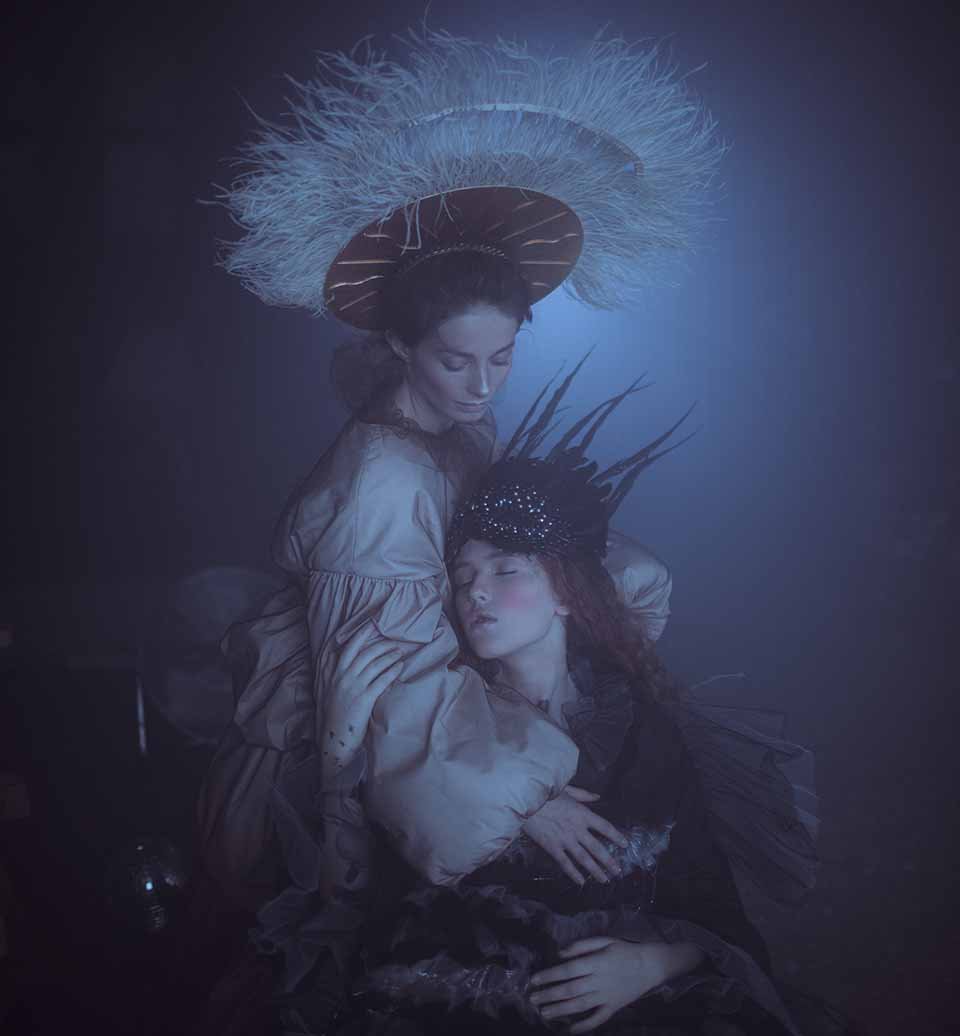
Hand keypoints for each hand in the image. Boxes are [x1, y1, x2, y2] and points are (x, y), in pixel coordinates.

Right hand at [321, 624, 402, 777]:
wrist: (333, 739)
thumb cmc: (331, 714)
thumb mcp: (326, 689)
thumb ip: (333, 672)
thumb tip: (343, 656)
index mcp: (330, 672)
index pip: (346, 647)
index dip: (360, 634)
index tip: (371, 624)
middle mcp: (340, 676)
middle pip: (363, 652)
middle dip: (379, 642)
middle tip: (392, 639)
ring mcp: (352, 686)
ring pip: (375, 664)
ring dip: (389, 656)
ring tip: (399, 652)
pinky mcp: (364, 698)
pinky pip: (382, 679)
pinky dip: (392, 671)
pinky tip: (400, 667)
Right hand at [522, 786, 627, 884]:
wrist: (525, 801)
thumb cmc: (546, 793)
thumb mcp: (567, 789)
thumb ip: (584, 795)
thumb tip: (598, 797)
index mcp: (582, 814)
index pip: (605, 827)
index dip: (616, 836)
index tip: (625, 844)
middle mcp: (577, 829)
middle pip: (597, 848)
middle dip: (609, 861)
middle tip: (618, 870)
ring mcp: (565, 840)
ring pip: (584, 859)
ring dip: (595, 870)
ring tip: (605, 879)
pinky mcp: (552, 847)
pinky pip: (565, 863)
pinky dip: (574, 874)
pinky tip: (581, 882)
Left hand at [529, 936, 702, 1033]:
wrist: (651, 965)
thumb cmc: (624, 950)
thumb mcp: (604, 940)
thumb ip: (581, 946)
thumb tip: (560, 953)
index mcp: (597, 962)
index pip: (568, 970)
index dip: (550, 975)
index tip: (534, 980)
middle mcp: (600, 981)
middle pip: (570, 990)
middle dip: (549, 995)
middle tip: (532, 999)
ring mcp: (607, 997)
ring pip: (580, 1006)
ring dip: (560, 1010)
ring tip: (543, 1013)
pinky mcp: (614, 1008)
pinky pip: (598, 1019)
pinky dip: (584, 1026)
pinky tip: (570, 1030)